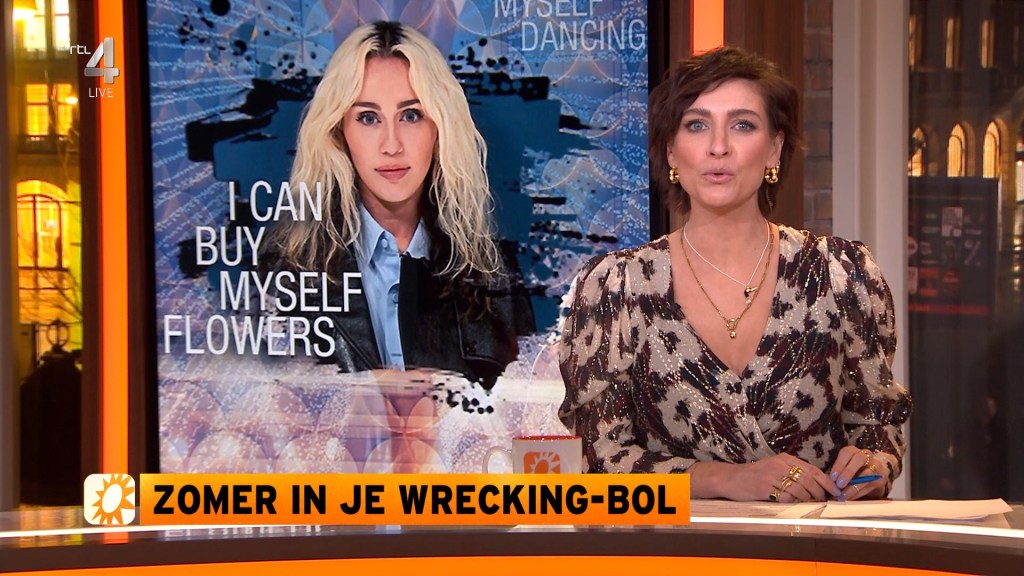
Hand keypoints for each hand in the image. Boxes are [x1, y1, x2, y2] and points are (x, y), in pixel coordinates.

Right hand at [692, 454, 840, 501]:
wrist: (731, 478)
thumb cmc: (754, 475)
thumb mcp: (774, 467)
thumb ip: (792, 471)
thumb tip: (816, 484)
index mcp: (785, 458)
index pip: (812, 469)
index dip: (826, 481)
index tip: (835, 491)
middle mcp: (779, 465)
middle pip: (808, 480)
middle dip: (820, 492)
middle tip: (824, 500)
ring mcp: (772, 476)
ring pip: (800, 489)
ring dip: (808, 498)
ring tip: (811, 503)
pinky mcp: (765, 488)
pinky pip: (786, 497)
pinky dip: (793, 502)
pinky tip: (794, 504)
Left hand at [830, 446, 885, 500]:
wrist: (872, 475)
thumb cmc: (852, 472)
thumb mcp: (843, 470)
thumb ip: (837, 475)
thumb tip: (828, 485)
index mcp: (853, 451)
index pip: (847, 452)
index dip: (839, 464)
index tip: (833, 477)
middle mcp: (866, 455)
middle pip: (859, 459)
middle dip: (848, 472)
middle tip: (839, 485)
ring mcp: (876, 465)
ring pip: (867, 473)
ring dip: (854, 486)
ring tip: (844, 495)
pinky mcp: (881, 477)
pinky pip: (871, 484)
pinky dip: (859, 492)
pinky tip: (851, 497)